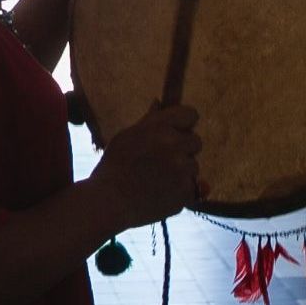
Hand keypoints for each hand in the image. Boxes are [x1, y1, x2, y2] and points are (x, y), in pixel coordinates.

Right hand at [89, 104, 201, 228]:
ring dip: (182, 171)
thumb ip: (148, 121)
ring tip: (159, 180)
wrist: (110, 201)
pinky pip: (192, 187)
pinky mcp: (185, 191)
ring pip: (193, 166)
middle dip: (183, 149)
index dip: (184, 124)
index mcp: (160, 127)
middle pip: (196, 141)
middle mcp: (175, 145)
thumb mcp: (126, 136)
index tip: (178, 131)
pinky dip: (180, 191)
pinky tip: (161, 193)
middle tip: (164, 160)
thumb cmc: (114, 166)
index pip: (190, 115)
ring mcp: (182, 169)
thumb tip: (159, 103)